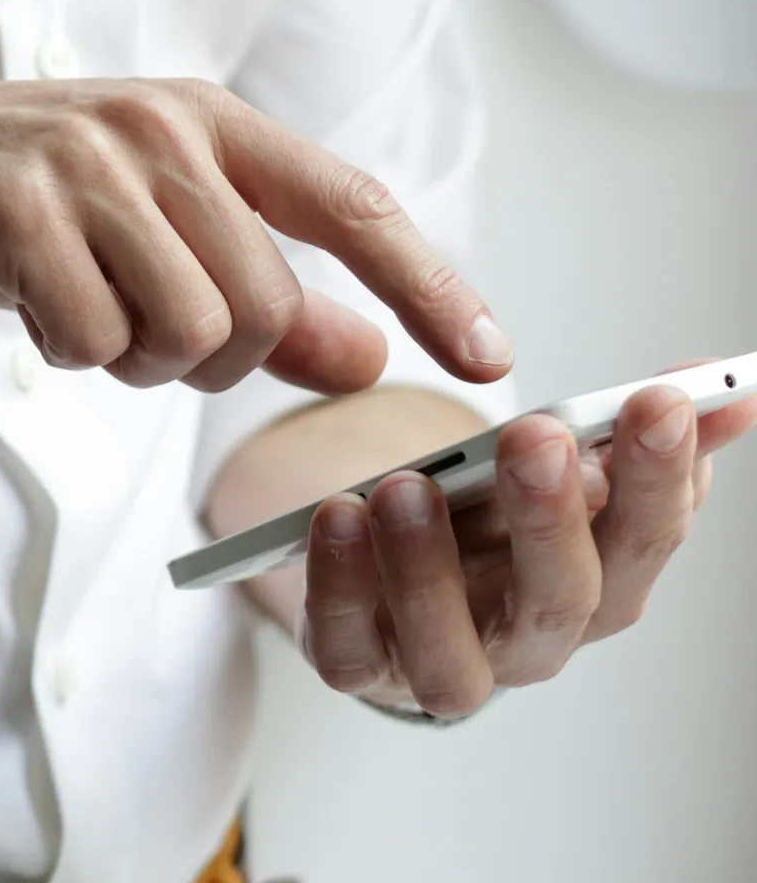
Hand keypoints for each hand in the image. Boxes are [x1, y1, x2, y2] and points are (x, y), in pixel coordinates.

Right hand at [0, 78, 511, 394]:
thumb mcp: (137, 235)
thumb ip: (257, 291)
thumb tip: (367, 356)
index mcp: (201, 117)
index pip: (351, 205)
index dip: (430, 285)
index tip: (489, 357)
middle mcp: (156, 125)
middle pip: (265, 305)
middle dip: (207, 357)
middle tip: (126, 328)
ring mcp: (85, 161)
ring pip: (190, 332)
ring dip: (130, 358)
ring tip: (69, 307)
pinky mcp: (16, 209)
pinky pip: (95, 342)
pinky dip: (64, 354)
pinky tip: (18, 303)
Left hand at [298, 372, 756, 715]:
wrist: (390, 575)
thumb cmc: (486, 523)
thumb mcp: (555, 470)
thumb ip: (628, 432)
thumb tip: (725, 387)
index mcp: (598, 584)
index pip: (647, 540)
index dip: (660, 476)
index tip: (658, 400)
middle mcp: (531, 640)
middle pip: (561, 600)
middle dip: (552, 517)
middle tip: (535, 437)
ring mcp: (442, 664)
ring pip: (450, 650)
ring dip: (428, 567)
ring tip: (406, 487)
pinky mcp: (359, 666)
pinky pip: (347, 648)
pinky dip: (339, 587)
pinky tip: (336, 518)